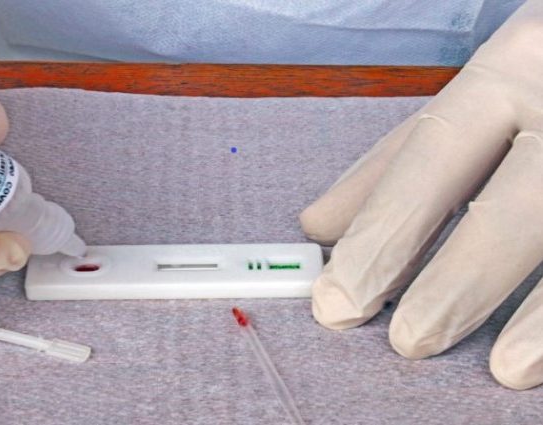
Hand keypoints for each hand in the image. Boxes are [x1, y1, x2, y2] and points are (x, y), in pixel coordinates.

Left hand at [300, 0, 542, 389]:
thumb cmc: (536, 94)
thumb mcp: (470, 107)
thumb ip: (395, 166)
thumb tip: (320, 227)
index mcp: (506, 73)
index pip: (430, 155)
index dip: (383, 230)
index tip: (337, 297)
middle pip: (507, 205)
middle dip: (453, 280)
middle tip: (406, 341)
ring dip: (533, 312)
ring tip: (499, 367)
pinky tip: (542, 357)